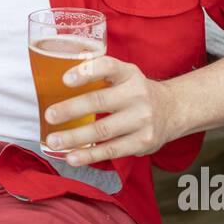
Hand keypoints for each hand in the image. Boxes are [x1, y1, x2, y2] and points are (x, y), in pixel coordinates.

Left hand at [43, 55, 174, 164]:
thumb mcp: (123, 75)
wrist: (173, 110)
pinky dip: (89, 155)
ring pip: (102, 130)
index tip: (64, 80)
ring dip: (74, 137)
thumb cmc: (135, 92)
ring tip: (54, 141)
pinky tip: (72, 157)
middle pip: (99, 101)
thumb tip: (55, 84)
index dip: (85, 72)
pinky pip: (112, 150)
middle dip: (71, 109)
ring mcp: (141, 119)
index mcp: (128, 73)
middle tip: (49, 115)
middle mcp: (137, 94)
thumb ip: (98, 75)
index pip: (107, 66)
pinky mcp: (143, 142)